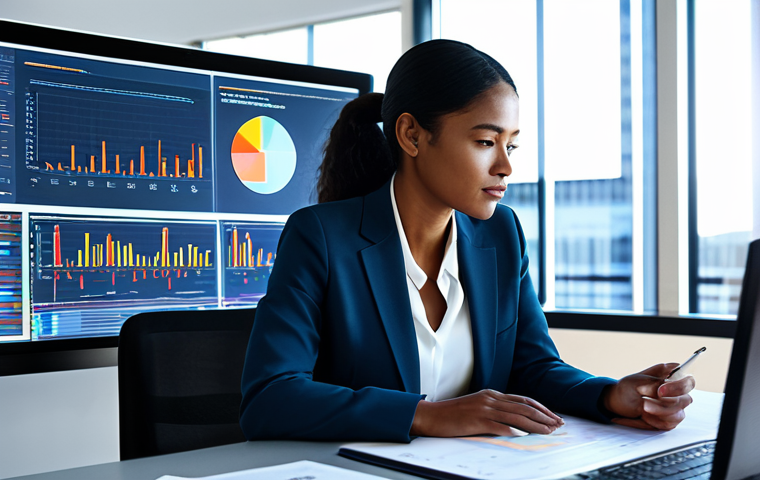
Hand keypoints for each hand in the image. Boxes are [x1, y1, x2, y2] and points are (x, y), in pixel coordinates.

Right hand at [410, 389, 563, 436]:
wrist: (431, 415)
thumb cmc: (452, 414)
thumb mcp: (476, 407)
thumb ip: (494, 410)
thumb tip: (514, 422)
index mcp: (491, 394)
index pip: (522, 399)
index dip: (540, 407)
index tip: (552, 416)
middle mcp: (490, 399)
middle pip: (524, 406)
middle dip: (544, 416)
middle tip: (558, 424)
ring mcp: (484, 409)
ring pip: (517, 416)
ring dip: (536, 424)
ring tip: (549, 430)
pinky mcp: (477, 420)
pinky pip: (500, 425)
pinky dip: (514, 430)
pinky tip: (525, 435)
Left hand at [603, 363, 694, 430]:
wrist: (618, 402)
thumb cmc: (629, 388)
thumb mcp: (636, 382)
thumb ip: (653, 383)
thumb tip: (664, 385)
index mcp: (672, 376)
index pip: (688, 381)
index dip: (678, 387)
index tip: (660, 391)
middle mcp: (678, 392)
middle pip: (685, 400)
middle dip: (664, 404)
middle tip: (645, 403)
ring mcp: (676, 407)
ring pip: (678, 415)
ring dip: (658, 413)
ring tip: (642, 408)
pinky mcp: (670, 420)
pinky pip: (669, 424)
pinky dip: (655, 421)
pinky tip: (644, 415)